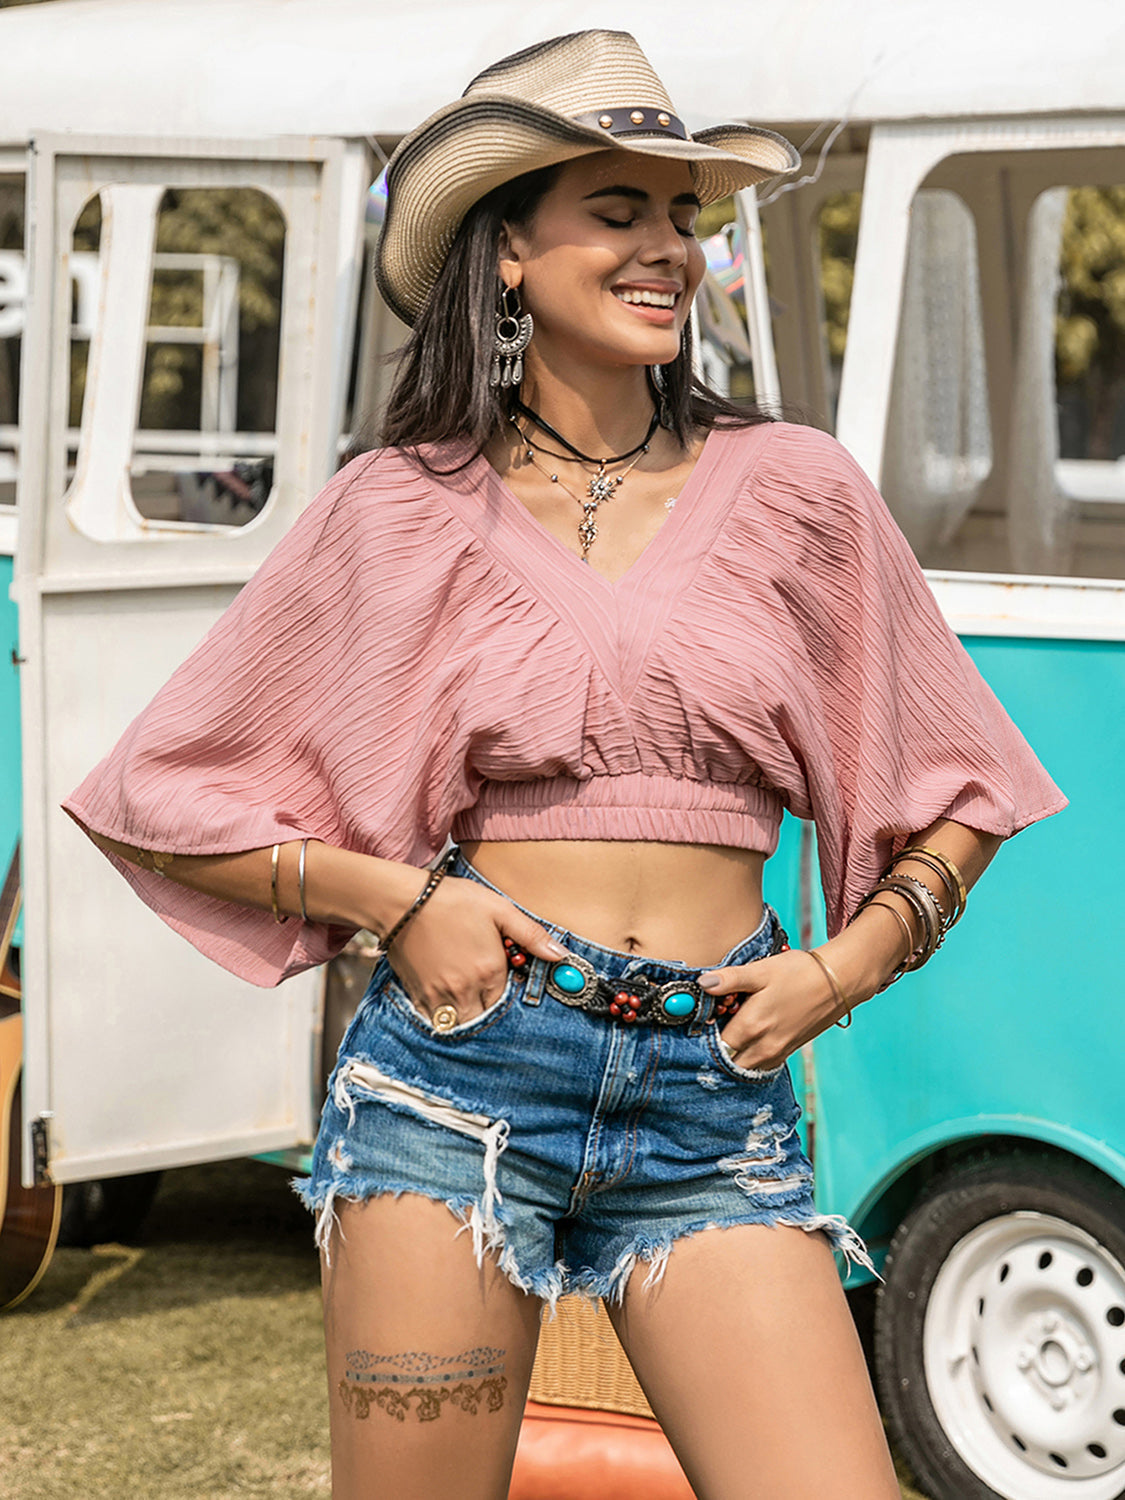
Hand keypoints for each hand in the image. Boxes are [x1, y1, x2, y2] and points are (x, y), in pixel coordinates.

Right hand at [387, 874, 569, 1025]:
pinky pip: (434, 1022)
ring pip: (460, 1025)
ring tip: (470, 1002)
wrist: (402, 901)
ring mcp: (439, 996)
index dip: (509, 996)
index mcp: (489, 972)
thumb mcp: (499, 909)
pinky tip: (446, 1002)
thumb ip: (531, 935)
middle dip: (490, 1012)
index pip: (508, 1003)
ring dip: (468, 1018)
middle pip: (486, 1019)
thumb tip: (561, 955)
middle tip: (488, 996)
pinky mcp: (417, 995)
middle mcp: (465, 990)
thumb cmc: (451, 901)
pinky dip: (443, 1018)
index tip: (506, 986)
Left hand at [699, 947, 851, 1070]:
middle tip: (710, 1029)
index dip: (703, 1035)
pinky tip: (747, 1038)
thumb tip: (702, 984)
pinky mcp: (787, 1052)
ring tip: (728, 1032)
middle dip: (714, 1049)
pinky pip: (759, 1065)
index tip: (698, 1022)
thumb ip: (730, 979)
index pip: (713, 1045)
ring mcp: (776, 1053)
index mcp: (752, 1026)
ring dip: (732, 1055)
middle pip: (726, 1060)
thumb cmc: (799, 972)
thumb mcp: (761, 970)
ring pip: (742, 1066)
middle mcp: (763, 1047)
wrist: (839, 982)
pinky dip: (748, 1057)